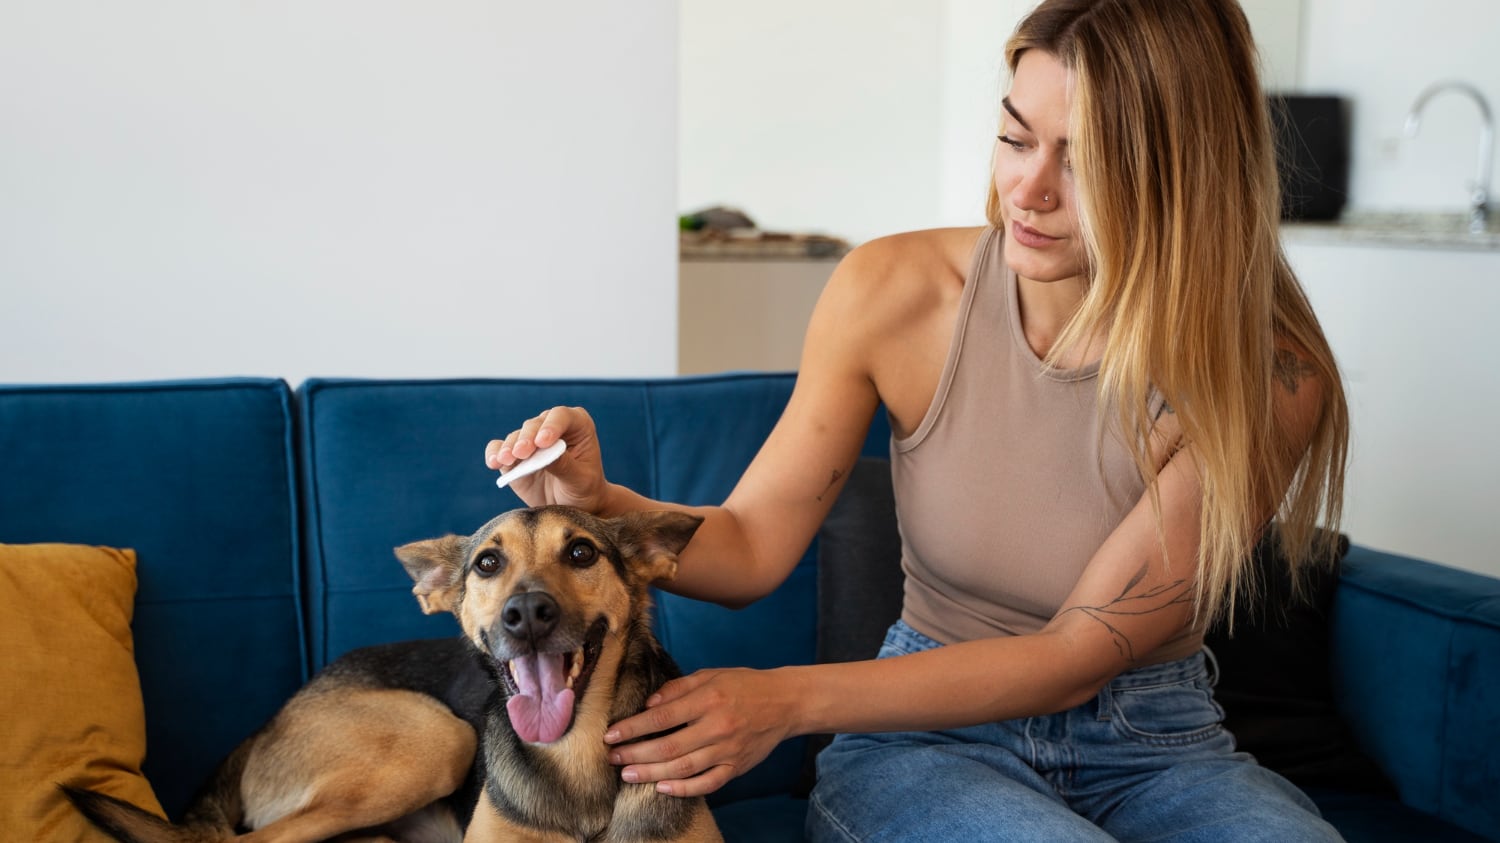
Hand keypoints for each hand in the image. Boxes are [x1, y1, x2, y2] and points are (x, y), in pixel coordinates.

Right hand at [485, 406, 609, 509]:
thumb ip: (565, 465)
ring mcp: (531, 440)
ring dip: (509, 447)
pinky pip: (499, 448)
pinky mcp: (514, 455)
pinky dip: (494, 453)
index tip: (543, 442)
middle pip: (535, 424)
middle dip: (526, 438)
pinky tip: (493, 462)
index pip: (561, 417)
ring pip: (516, 436)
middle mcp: (552, 427)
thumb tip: (546, 452)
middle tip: (521, 453)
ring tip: (505, 460)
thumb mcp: (581, 480)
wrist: (572, 506)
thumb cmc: (584, 489)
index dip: (551, 426)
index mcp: (577, 425)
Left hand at [603, 667, 800, 797]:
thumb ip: (679, 688)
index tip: (611, 734)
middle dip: (635, 753)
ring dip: (652, 773)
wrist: (785, 702)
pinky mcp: (737, 767)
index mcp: (709, 699)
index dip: (633, 727)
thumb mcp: (711, 675)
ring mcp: (728, 749)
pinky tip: (663, 788)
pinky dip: (685, 789)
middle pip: (668, 745)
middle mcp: (717, 726)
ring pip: (684, 767)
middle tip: (613, 758)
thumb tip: (649, 704)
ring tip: (628, 775)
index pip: (662, 716)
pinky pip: (708, 783)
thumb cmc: (744, 685)